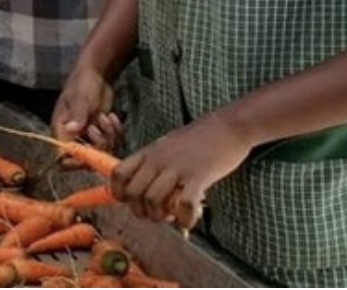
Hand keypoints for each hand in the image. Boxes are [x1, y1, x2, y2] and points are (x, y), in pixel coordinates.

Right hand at [52, 64, 122, 153]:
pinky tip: (112, 116)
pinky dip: (115, 131)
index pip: (62, 156)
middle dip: (97, 145)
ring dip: (108, 135)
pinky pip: (112, 141)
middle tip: (98, 127)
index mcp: (61, 131)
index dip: (75, 161)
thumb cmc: (82, 84)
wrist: (96, 75)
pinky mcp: (102, 132)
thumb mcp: (81, 99)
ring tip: (105, 117)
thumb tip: (71, 130)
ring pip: (102, 150)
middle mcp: (73, 137)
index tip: (89, 154)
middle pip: (85, 158)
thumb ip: (77, 115)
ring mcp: (89, 136)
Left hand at [110, 113, 252, 229]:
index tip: (132, 203)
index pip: (118, 174)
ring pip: (153, 202)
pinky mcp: (198, 176)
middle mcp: (157, 159)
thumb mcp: (167, 146)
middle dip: (142, 212)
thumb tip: (145, 190)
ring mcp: (176, 167)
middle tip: (157, 214)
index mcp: (148, 152)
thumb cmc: (199, 139)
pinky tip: (189, 221)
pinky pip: (184, 205)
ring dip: (161, 217)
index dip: (119, 194)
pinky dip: (185, 219)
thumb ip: (154, 164)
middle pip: (133, 194)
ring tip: (173, 216)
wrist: (228, 125)